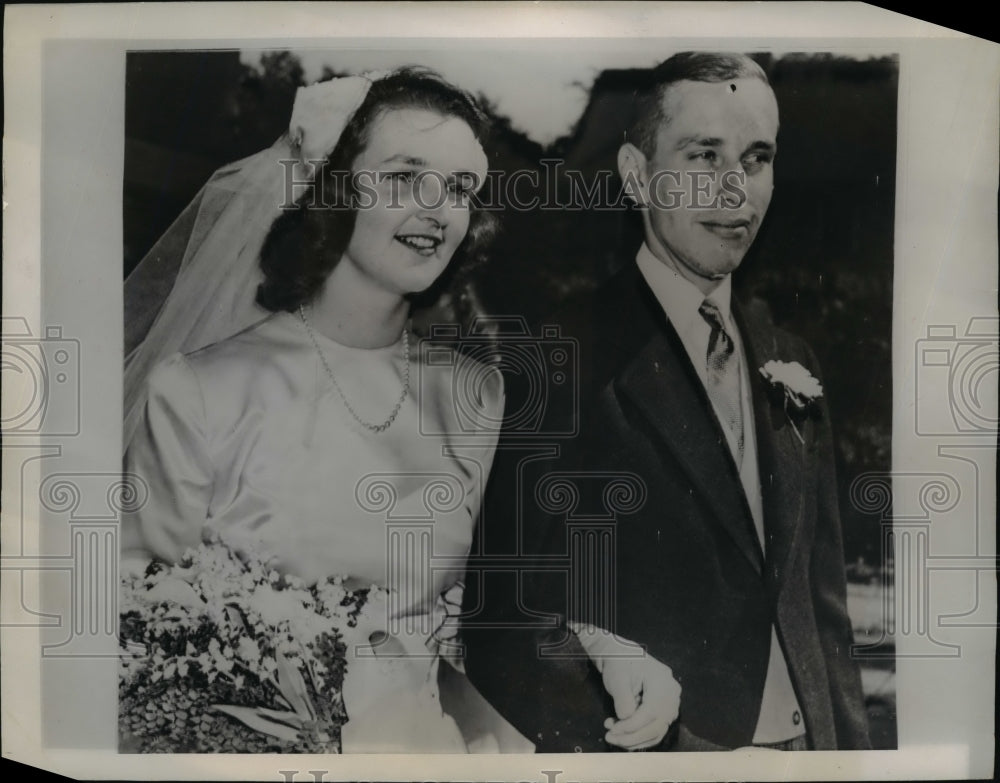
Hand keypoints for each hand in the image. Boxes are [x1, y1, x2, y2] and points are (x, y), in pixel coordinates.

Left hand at [567, 624, 680, 750]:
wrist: (621, 657)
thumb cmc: (619, 662)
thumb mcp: (617, 676)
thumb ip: (622, 697)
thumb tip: (626, 718)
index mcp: (663, 680)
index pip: (652, 711)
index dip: (633, 725)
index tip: (613, 730)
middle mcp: (672, 694)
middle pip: (656, 725)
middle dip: (632, 736)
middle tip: (610, 737)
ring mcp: (670, 704)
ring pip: (656, 732)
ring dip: (634, 739)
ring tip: (612, 736)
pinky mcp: (663, 713)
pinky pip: (654, 731)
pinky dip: (638, 737)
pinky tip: (622, 735)